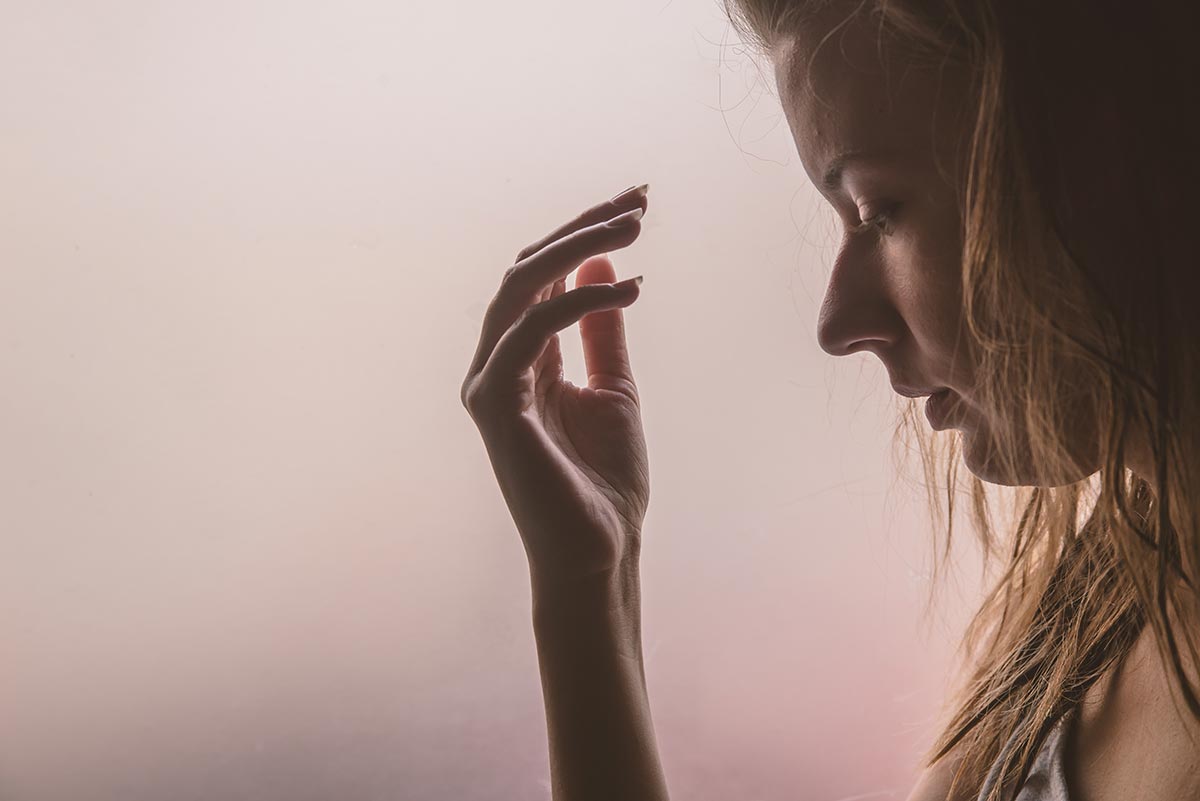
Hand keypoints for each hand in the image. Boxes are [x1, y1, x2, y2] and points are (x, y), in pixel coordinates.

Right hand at [460, 184, 650, 590]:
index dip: (584, 234)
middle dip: (581, 226)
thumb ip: (601, 328)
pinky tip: (630, 289)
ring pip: (519, 288)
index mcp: (521, 359)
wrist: (600, 549)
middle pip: (526, 270)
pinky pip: (530, 333)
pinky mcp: (494, 405)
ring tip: (635, 227)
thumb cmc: (603, 478)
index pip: (543, 278)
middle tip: (638, 199)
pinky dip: (578, 302)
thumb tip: (607, 263)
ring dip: (577, 247)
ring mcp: (489, 383)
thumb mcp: (614, 387)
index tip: (637, 204)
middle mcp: (496, 363)